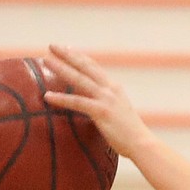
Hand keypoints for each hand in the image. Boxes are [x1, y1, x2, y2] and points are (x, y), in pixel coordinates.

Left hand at [43, 45, 153, 159]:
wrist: (143, 144)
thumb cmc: (132, 135)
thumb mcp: (121, 113)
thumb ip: (109, 106)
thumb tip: (100, 109)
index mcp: (115, 88)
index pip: (95, 67)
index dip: (80, 57)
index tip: (68, 49)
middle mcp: (110, 89)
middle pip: (85, 66)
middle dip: (67, 54)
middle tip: (52, 45)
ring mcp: (106, 99)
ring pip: (79, 79)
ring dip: (61, 68)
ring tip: (46, 61)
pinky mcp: (101, 111)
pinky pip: (77, 102)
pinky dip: (61, 99)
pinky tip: (47, 97)